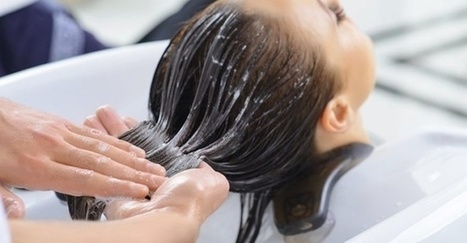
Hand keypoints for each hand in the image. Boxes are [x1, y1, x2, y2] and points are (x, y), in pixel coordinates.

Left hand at [0, 98, 165, 217]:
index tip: (138, 191)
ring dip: (132, 159)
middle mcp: (52, 146)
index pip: (85, 179)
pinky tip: (131, 150)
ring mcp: (58, 132)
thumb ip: (4, 198)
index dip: (115, 187)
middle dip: (134, 173)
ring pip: (103, 148)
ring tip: (153, 167)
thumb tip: (19, 215)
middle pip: (102, 163)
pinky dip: (116, 143)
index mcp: (35, 165)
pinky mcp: (59, 122)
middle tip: (158, 181)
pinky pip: (94, 135)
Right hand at [87, 107, 228, 222]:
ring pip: (111, 151)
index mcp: (166, 175)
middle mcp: (143, 179)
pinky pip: (100, 161)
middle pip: (126, 147)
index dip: (138, 132)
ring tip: (98, 113)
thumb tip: (204, 166)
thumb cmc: (190, 199)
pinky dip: (94, 142)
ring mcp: (125, 182)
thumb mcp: (214, 183)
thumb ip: (207, 172)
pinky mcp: (108, 186)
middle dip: (116, 128)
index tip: (128, 118)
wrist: (168, 216)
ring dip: (104, 130)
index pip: (148, 149)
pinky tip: (90, 125)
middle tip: (107, 112)